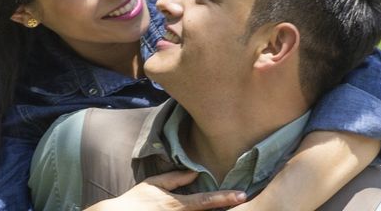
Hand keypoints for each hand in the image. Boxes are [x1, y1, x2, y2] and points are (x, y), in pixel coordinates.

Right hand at [86, 170, 246, 210]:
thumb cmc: (137, 200)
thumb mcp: (154, 183)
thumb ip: (175, 179)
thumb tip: (194, 173)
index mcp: (178, 205)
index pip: (206, 201)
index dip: (225, 198)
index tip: (241, 195)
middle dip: (227, 208)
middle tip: (244, 200)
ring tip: (233, 205)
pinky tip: (215, 210)